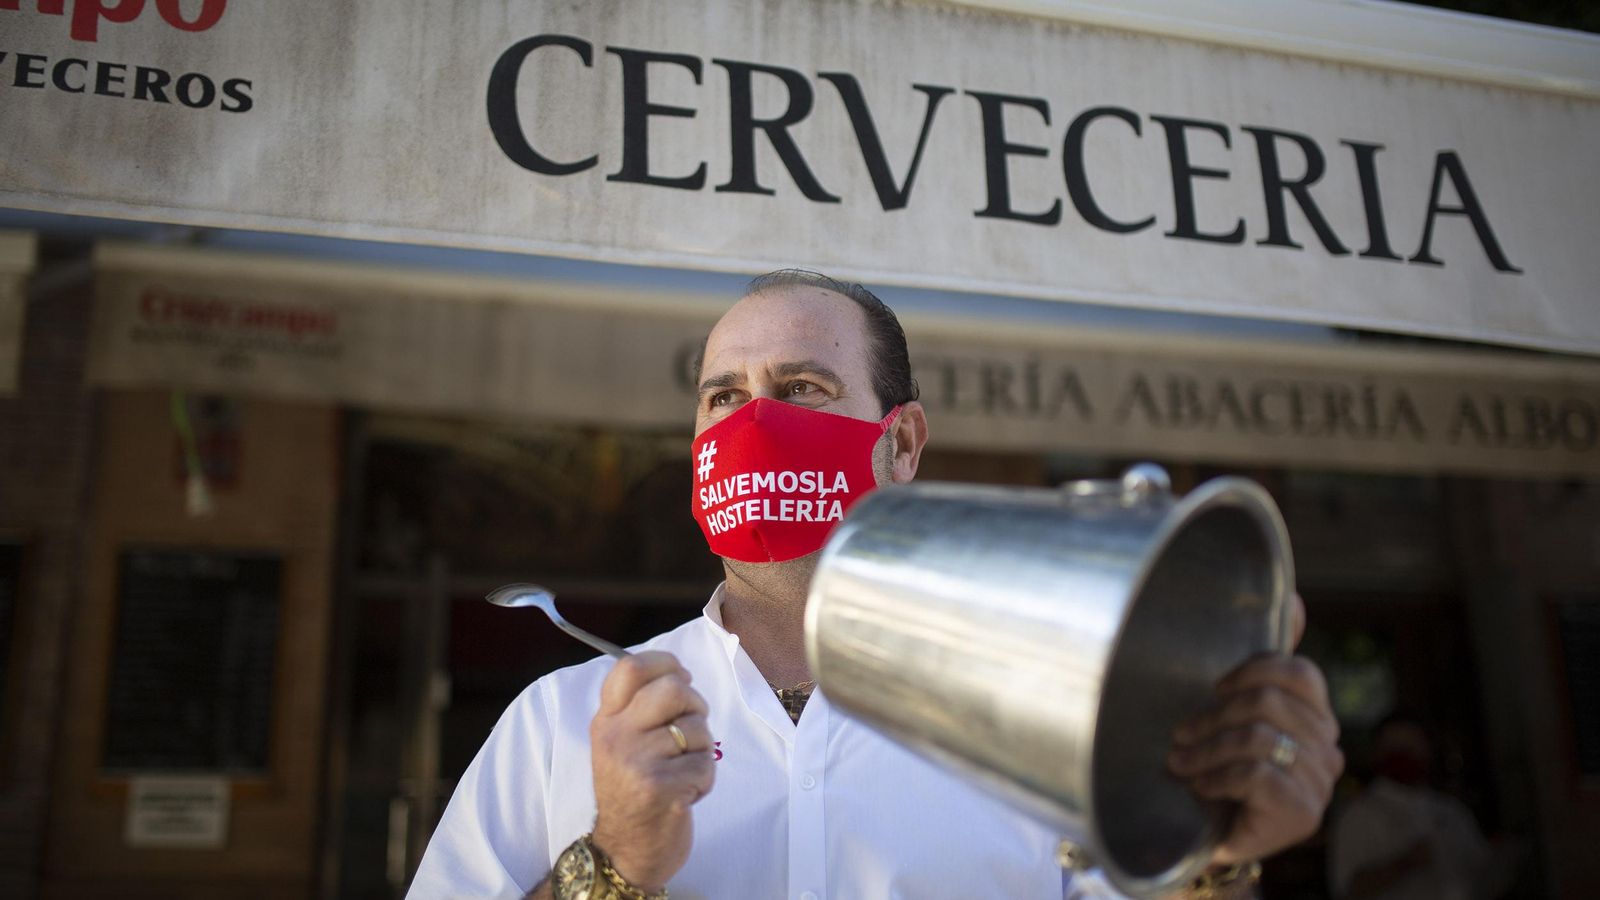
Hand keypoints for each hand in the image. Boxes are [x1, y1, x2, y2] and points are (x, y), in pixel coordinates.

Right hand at [589, 651, 715, 891]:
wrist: (624, 851)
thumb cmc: (632, 792)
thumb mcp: (620, 744)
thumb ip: (639, 708)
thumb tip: (679, 673)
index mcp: (606, 720)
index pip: (629, 667)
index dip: (665, 663)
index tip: (681, 678)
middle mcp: (616, 737)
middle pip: (674, 689)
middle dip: (696, 706)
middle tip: (690, 731)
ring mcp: (637, 762)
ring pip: (697, 729)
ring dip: (701, 750)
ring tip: (682, 770)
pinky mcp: (660, 789)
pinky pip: (705, 764)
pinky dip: (704, 780)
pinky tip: (685, 793)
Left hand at [1167, 593, 1343, 865]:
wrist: (1199, 838)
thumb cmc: (1211, 767)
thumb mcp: (1227, 710)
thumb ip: (1257, 664)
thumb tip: (1296, 599)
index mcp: (1315, 718)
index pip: (1300, 673)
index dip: (1251, 671)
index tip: (1213, 689)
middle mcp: (1327, 749)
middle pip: (1269, 702)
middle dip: (1213, 716)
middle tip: (1182, 734)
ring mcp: (1320, 785)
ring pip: (1259, 737)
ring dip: (1207, 750)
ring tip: (1181, 763)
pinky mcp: (1304, 814)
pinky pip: (1257, 774)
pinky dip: (1217, 778)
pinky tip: (1201, 788)